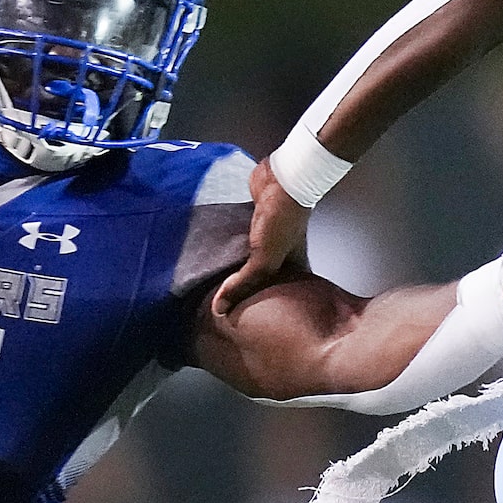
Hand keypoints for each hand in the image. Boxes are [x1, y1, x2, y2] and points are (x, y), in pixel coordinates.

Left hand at [223, 158, 312, 301]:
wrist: (282, 180)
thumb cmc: (283, 220)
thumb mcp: (265, 260)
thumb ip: (243, 284)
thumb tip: (220, 309)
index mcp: (292, 269)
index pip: (277, 298)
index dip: (262, 311)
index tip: (241, 322)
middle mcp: (281, 257)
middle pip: (259, 282)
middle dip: (243, 292)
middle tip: (221, 308)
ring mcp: (267, 240)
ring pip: (246, 262)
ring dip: (232, 271)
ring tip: (210, 288)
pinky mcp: (253, 225)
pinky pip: (238, 243)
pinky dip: (228, 250)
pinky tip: (213, 260)